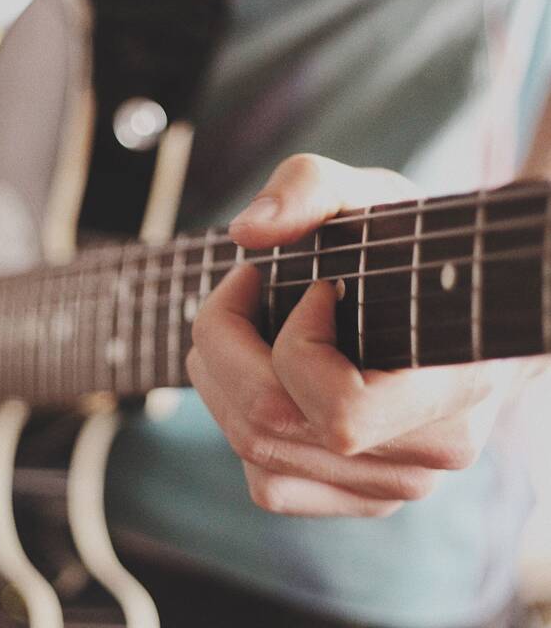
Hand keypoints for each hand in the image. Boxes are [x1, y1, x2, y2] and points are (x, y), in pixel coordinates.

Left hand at [186, 154, 532, 516]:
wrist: (465, 310)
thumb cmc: (417, 253)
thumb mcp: (372, 197)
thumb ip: (311, 187)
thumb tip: (245, 232)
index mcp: (455, 388)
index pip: (340, 412)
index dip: (296, 345)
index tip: (312, 286)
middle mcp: (428, 456)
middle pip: (269, 429)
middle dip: (223, 347)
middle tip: (239, 291)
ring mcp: (396, 487)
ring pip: (257, 458)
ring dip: (220, 383)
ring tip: (238, 330)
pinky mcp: (364, 499)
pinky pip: (269, 485)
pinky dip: (240, 427)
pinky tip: (258, 376)